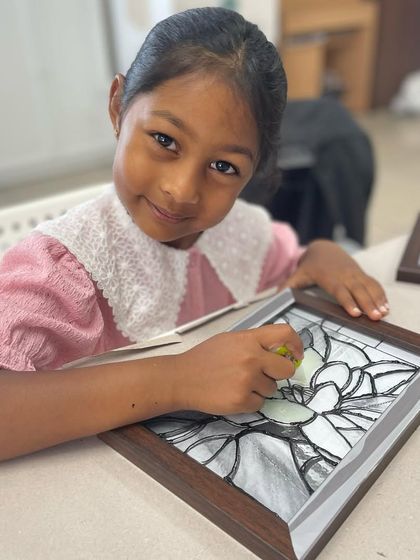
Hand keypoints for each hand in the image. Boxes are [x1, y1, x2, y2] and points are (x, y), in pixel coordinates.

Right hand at [174, 324, 302, 414]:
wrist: (181, 378)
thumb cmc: (205, 358)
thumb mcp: (230, 340)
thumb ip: (254, 343)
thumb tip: (281, 351)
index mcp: (248, 339)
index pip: (285, 333)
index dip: (296, 344)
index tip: (296, 354)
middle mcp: (251, 358)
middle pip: (286, 369)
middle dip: (278, 373)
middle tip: (263, 374)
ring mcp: (247, 380)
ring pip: (272, 388)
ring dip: (260, 388)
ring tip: (238, 383)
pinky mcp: (242, 400)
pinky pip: (260, 403)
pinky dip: (249, 401)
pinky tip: (233, 393)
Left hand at [284, 240, 388, 319]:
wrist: (324, 248)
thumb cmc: (310, 266)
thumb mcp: (297, 274)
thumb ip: (287, 286)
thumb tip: (274, 297)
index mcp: (329, 277)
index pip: (339, 291)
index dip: (347, 301)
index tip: (355, 313)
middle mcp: (344, 275)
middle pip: (358, 291)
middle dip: (367, 304)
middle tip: (375, 317)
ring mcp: (354, 274)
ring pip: (368, 287)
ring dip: (377, 300)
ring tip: (383, 314)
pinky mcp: (361, 274)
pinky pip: (373, 284)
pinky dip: (380, 294)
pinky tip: (386, 306)